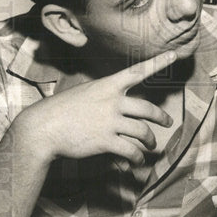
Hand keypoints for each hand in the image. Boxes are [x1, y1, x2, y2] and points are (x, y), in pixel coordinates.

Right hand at [11, 50, 177, 166]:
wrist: (42, 128)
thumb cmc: (61, 110)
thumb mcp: (84, 93)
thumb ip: (104, 96)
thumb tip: (118, 107)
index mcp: (107, 85)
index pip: (137, 71)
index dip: (158, 63)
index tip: (173, 55)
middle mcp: (112, 101)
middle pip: (148, 108)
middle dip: (161, 117)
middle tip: (167, 122)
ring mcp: (110, 121)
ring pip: (143, 131)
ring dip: (150, 141)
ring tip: (151, 145)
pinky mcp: (105, 141)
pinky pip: (131, 150)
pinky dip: (137, 157)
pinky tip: (137, 161)